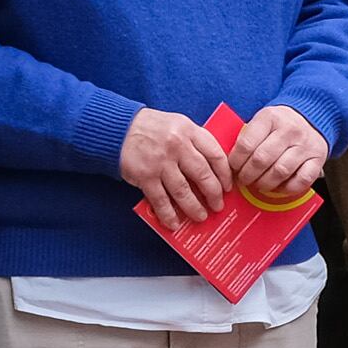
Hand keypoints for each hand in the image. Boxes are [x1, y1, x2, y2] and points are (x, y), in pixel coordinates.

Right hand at [120, 106, 228, 227]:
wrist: (119, 128)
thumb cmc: (152, 128)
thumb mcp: (179, 125)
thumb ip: (195, 142)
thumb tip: (214, 169)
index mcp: (189, 131)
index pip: (216, 155)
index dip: (225, 174)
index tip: (228, 187)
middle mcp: (177, 146)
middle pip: (203, 175)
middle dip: (214, 194)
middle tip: (218, 205)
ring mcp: (161, 162)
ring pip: (184, 191)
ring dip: (194, 207)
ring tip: (200, 216)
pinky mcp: (145, 176)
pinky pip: (161, 200)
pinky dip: (168, 214)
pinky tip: (174, 223)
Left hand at [226, 105, 326, 200]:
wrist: (312, 117)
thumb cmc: (281, 124)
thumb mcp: (263, 120)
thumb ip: (248, 137)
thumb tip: (228, 162)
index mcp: (270, 118)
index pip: (246, 144)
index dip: (235, 161)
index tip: (233, 168)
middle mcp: (289, 130)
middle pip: (261, 160)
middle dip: (247, 175)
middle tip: (244, 180)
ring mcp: (305, 146)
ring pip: (280, 172)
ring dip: (265, 184)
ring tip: (259, 184)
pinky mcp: (318, 159)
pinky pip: (301, 180)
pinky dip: (287, 188)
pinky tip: (279, 186)